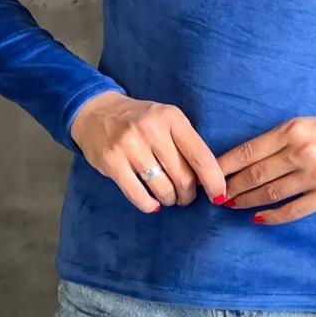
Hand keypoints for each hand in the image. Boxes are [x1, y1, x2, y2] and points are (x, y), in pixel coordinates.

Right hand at [69, 92, 225, 213]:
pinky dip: (149, 204)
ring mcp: (130, 145)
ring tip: (169, 198)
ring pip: (162, 187)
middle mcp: (152, 129)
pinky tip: (153, 204)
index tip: (218, 195)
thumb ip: (185, 142)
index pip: (200, 156)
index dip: (213, 180)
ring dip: (170, 199)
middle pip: (183, 176)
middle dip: (189, 194)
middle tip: (186, 197)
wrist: (97, 111)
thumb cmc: (141, 119)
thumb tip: (207, 178)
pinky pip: (138, 194)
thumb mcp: (166, 119)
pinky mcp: (112, 161)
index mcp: (172, 117)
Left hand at [216, 114, 315, 224]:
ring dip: (246, 201)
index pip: (249, 150)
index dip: (225, 165)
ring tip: (231, 204)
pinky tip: (257, 218)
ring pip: (270, 193)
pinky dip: (271, 216)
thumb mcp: (306, 124)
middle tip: (215, 195)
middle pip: (255, 174)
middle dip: (231, 186)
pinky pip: (292, 210)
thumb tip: (244, 159)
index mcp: (293, 130)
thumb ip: (278, 140)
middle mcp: (302, 151)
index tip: (210, 175)